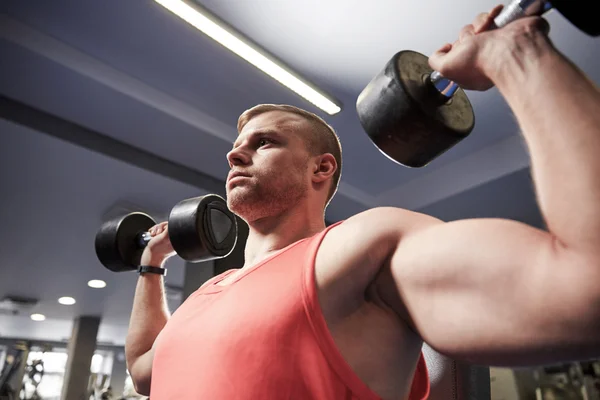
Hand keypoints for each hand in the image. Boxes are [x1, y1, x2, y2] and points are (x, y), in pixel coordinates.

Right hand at [139, 222, 175, 266]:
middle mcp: (171, 238)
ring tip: (153, 236)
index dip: (166, 226)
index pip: (172, 225)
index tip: (163, 230)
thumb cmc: (157, 250)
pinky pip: (156, 230)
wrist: (150, 257)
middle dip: (159, 228)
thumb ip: (169, 229)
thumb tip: (171, 223)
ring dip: (155, 230)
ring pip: (160, 227)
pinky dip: (152, 231)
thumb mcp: (164, 237)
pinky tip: (151, 235)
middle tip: (157, 235)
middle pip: (165, 225)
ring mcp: (165, 238)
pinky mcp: (158, 238)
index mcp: (175, 238)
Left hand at [428, 5, 550, 90]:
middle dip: (466, 36)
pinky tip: (493, 20)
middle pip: (464, 36)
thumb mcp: (446, 69)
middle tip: (472, 44)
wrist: (508, 49)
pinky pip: (492, 16)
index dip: (453, 50)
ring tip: (484, 32)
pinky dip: (491, 15)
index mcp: (468, 71)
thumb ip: (436, 61)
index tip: (457, 51)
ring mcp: (494, 44)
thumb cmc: (481, 62)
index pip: (454, 54)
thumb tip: (442, 50)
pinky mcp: (505, 30)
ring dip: (478, 24)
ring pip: (476, 24)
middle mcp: (481, 58)